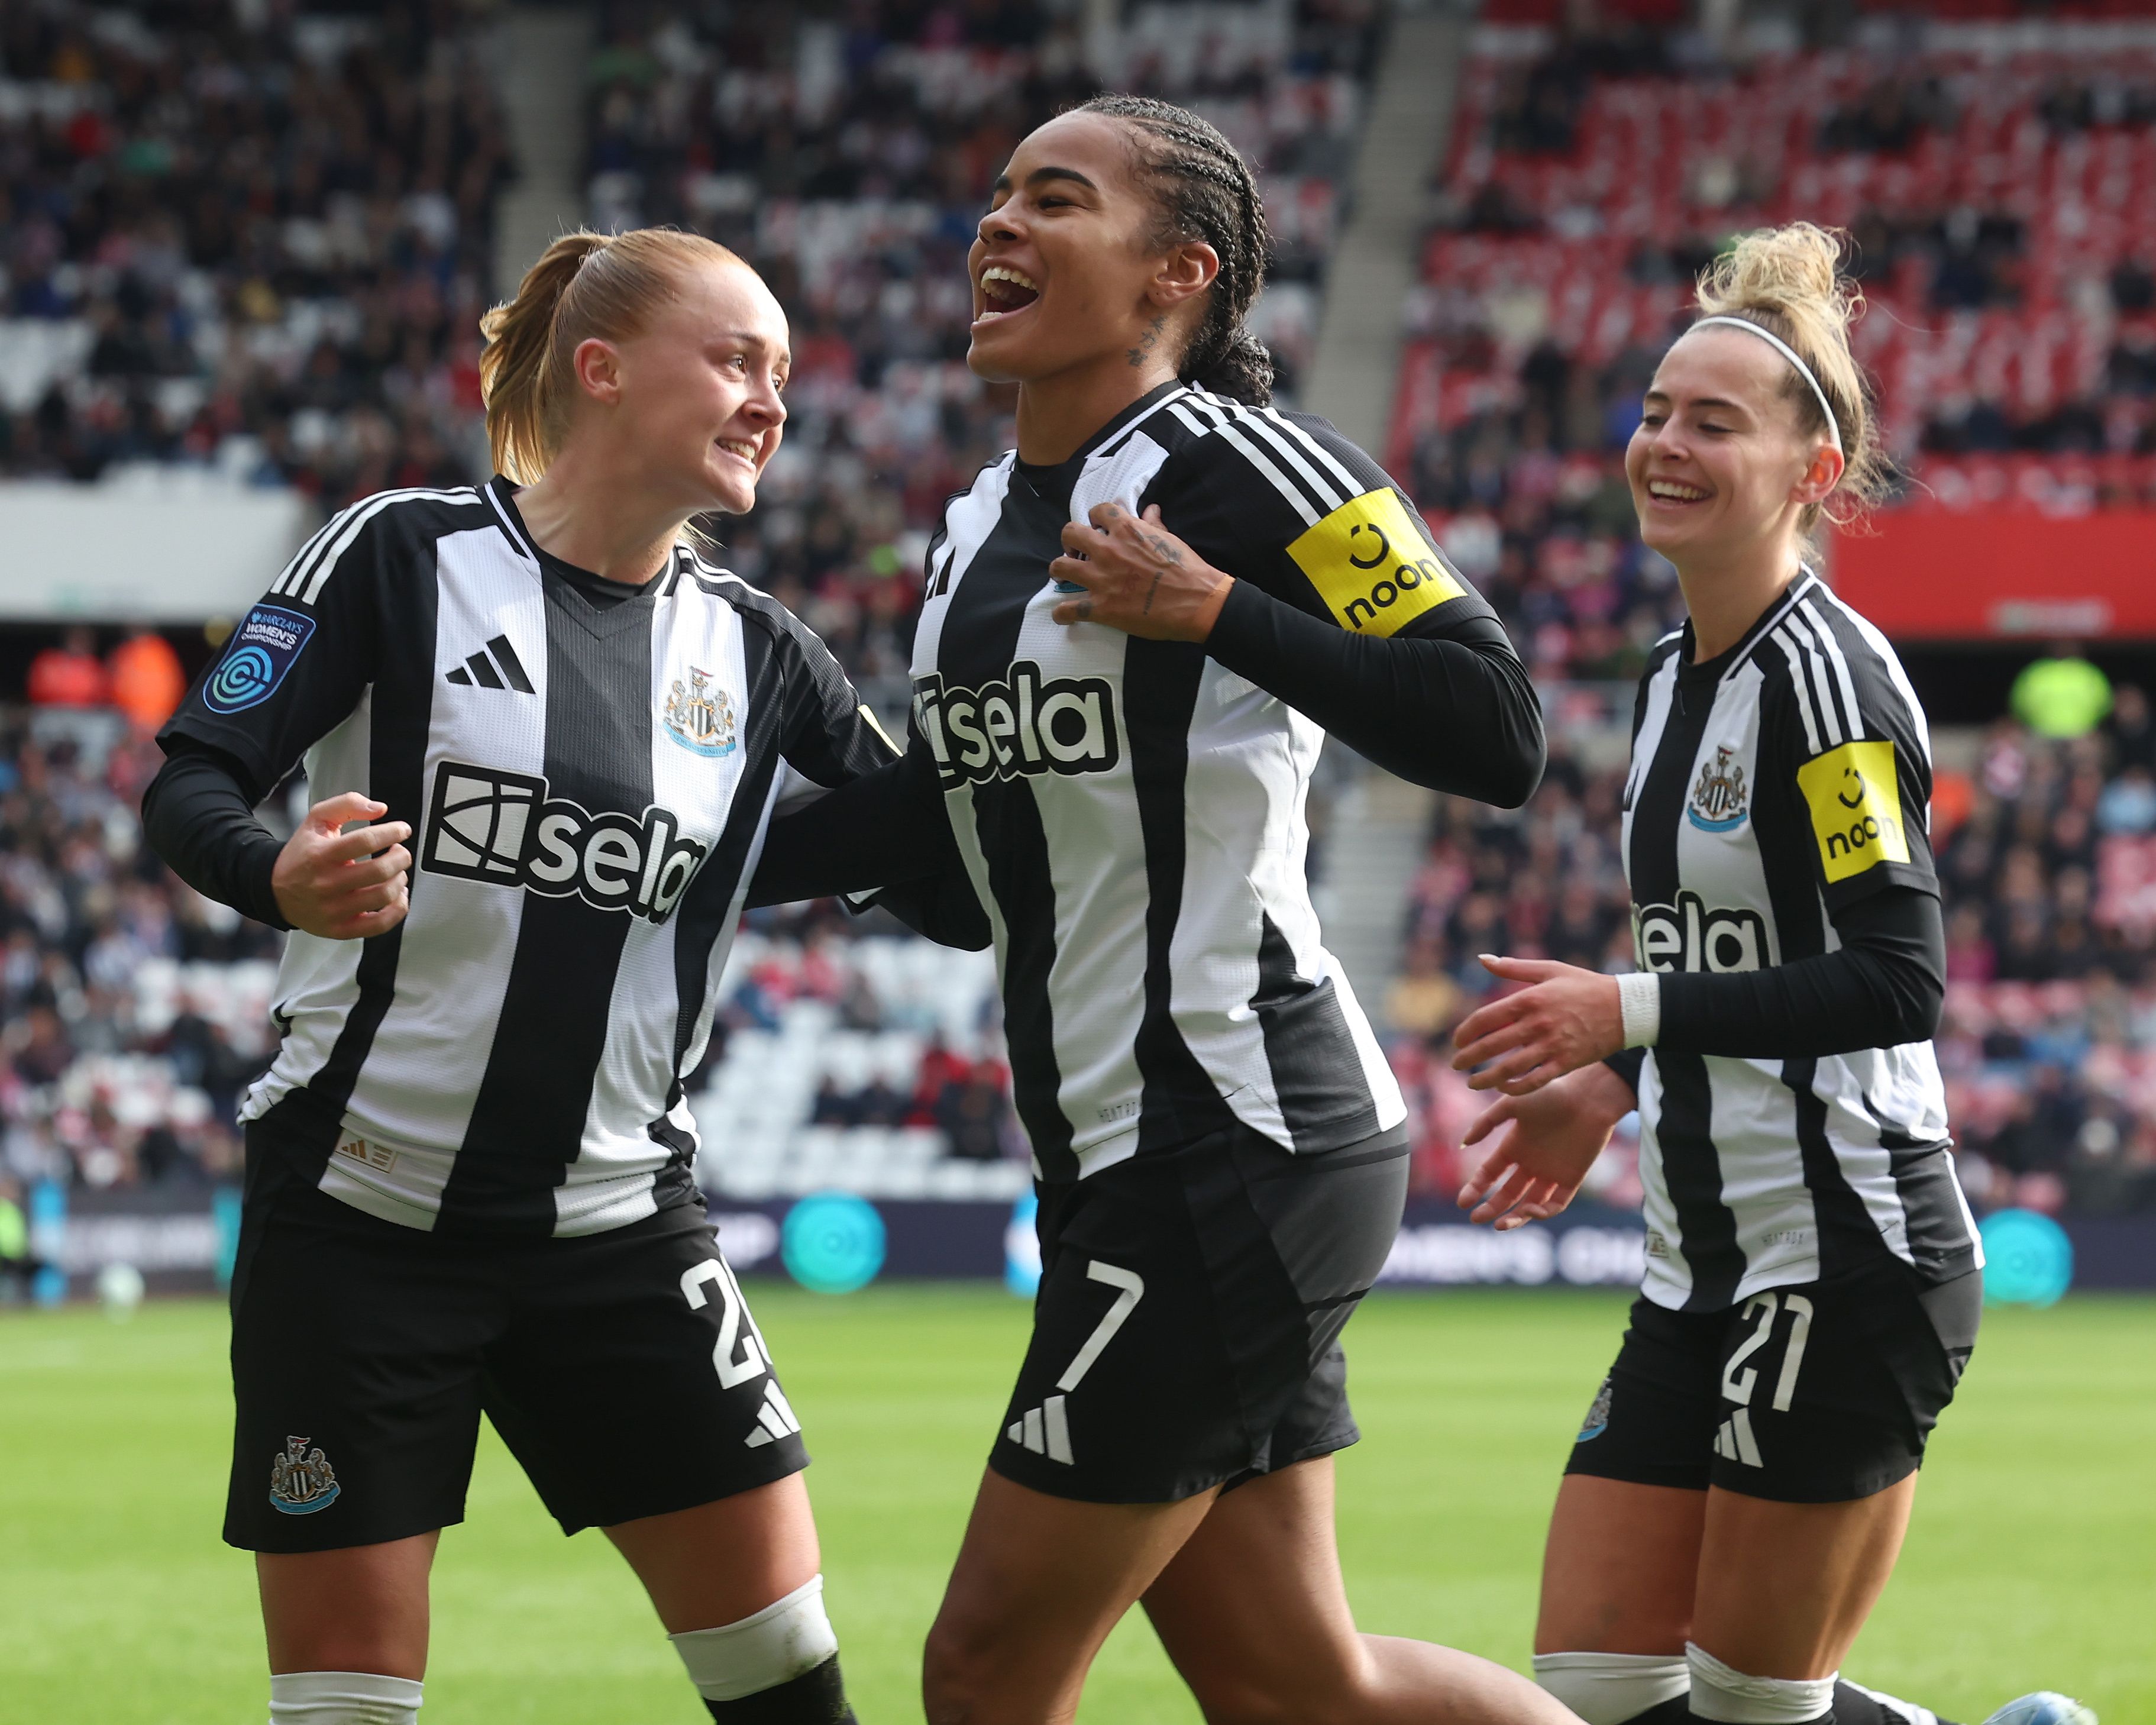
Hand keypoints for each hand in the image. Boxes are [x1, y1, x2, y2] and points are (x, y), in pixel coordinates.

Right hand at [272, 792, 411, 939]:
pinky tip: (398, 896)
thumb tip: (381, 809)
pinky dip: (398, 909)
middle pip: (379, 871)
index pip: (365, 841)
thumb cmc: (303, 853)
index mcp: (320, 855)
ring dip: (401, 880)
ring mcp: (332, 910)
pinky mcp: (339, 929)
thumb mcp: (316, 820)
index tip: (403, 830)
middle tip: (401, 852)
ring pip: (383, 896)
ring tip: (398, 872)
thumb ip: (347, 804)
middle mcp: (325, 884)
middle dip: (401, 857)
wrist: (274, 890)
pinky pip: (379, 925)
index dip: (391, 833)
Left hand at [1049, 502, 1232, 641]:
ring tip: (1063, 577)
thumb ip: (1153, 525)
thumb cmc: (1188, 569)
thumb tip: (1151, 509)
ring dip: (1059, 571)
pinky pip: (1068, 609)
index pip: (1098, 511)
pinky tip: (1064, 615)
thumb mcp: (1171, 539)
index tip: (1097, 528)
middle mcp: (1108, 550)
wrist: (1197, 602)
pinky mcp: (1102, 607)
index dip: (1094, 519)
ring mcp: (1101, 579)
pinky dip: (1062, 613)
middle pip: (1070, 533)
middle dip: (1069, 541)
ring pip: (1059, 567)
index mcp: (1127, 530)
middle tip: (1075, 551)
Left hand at [1451, 955, 1624, 1094]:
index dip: (1466, 1032)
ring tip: (1472, 1082)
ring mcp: (1552, 1046)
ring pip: (1509, 1068)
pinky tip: (1503, 1089)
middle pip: (1492, 1045)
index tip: (1457, 1041)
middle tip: (1456, 1065)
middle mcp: (1537, 1024)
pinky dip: (1515, 1087)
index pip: (1486, 1018)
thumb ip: (1514, 968)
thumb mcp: (1550, 970)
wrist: (1625, 1009)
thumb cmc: (1584, 985)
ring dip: (1486, 1078)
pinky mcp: (1566, 1063)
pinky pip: (1534, 1081)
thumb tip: (1482, 959)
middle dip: (1469, 1058)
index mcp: (1530, 999)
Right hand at [1455, 1062, 1636, 1229]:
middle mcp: (1530, 1163)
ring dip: (1515, 1217)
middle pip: (1507, 1194)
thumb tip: (1464, 1144)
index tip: (1463, 1202)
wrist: (1587, 1097)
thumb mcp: (1511, 1105)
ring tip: (1499, 1224)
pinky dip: (1543, 1212)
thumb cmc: (1549, 1094)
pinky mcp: (1572, 1179)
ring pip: (1530, 1204)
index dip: (1475, 1188)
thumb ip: (1486, 1123)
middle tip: (1475, 1218)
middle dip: (1491, 1208)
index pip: (1490, 1174)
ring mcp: (1551, 1173)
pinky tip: (1530, 1209)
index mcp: (1514, 1146)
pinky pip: (1555, 1204)